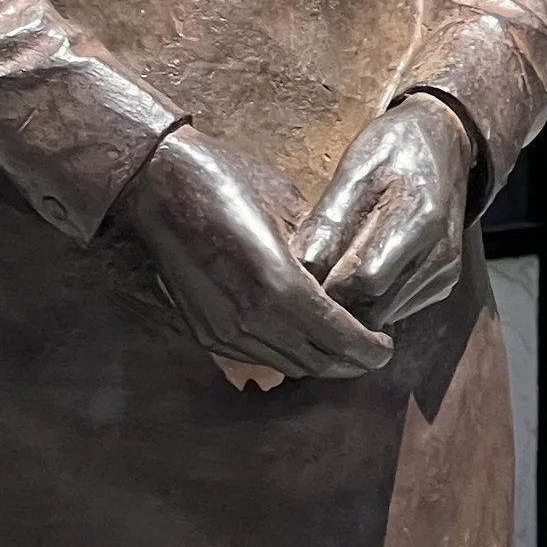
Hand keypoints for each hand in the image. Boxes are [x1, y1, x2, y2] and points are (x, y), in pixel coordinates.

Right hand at [115, 125, 393, 382]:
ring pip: (288, 365)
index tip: (387, 346)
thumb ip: (319, 250)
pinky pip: (258, 357)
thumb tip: (344, 275)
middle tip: (371, 350)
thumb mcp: (288, 207)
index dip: (369, 349)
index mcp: (280, 286)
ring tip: (338, 342)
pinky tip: (297, 334)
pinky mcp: (205, 333)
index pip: (340, 338)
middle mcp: (252, 319)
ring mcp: (225, 332)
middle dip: (350, 361)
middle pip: (317, 362)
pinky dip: (286, 353)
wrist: (159, 186)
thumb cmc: (228, 181)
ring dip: (318, 360)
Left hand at [295, 94, 472, 328]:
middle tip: (301, 280)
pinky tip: (354, 271)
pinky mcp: (442, 282)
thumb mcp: (355, 167)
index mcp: (420, 220)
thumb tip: (302, 266)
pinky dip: (370, 300)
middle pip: (375, 307)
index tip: (294, 274)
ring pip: (384, 316)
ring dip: (351, 304)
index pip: (364, 280)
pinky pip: (396, 309)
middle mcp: (440, 255)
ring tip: (326, 272)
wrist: (446, 142)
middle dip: (334, 301)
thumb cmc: (394, 148)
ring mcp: (444, 272)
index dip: (325, 286)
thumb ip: (330, 218)